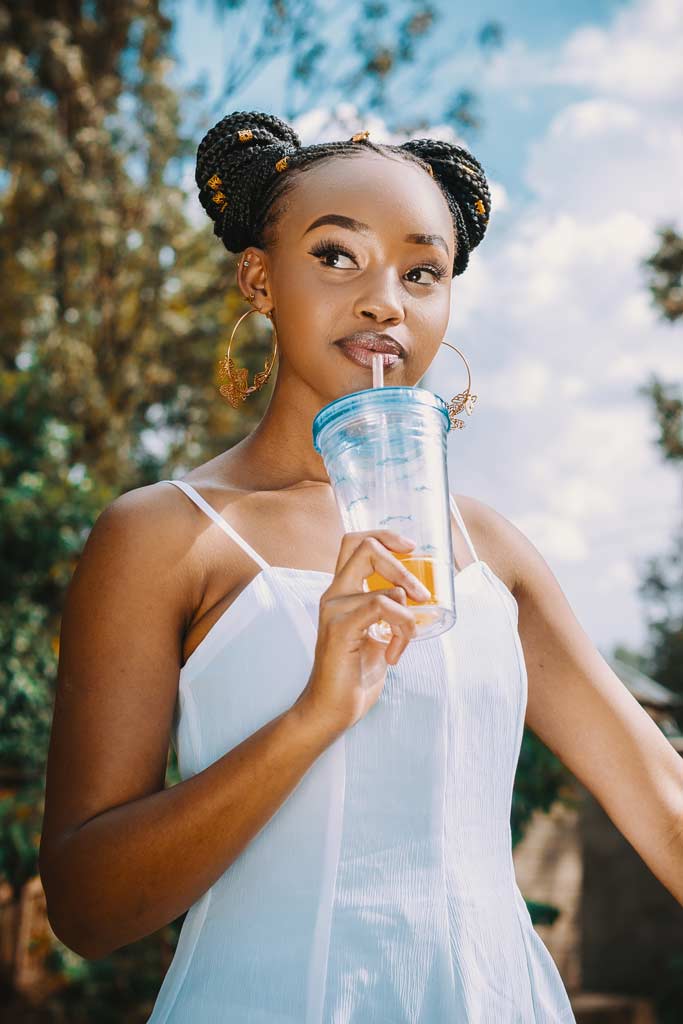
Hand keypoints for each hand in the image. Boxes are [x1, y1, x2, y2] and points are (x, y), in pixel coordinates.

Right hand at [295, 530, 430, 737]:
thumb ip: (390, 611)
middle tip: (421, 595)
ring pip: (385, 588)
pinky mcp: (340, 628)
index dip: (384, 536)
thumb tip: (423, 599)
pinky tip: (395, 653)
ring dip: (408, 617)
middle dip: (402, 567)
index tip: (410, 548)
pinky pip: (382, 608)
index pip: (355, 542)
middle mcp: (334, 594)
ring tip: (404, 642)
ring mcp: (334, 609)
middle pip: (365, 548)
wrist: (332, 708)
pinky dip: (401, 629)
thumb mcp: (378, 633)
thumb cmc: (355, 674)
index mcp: (342, 591)